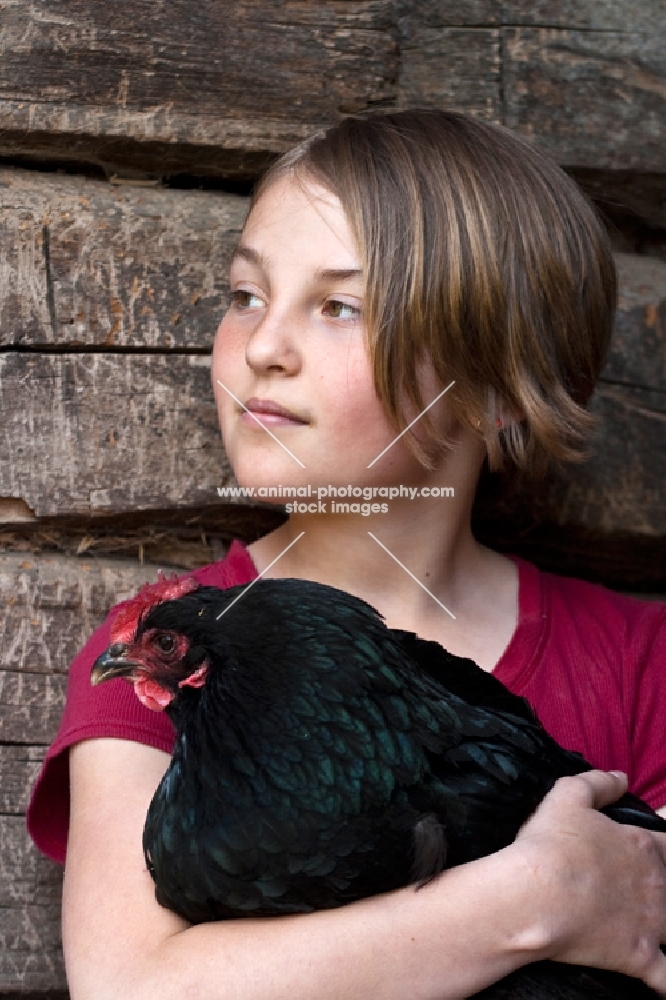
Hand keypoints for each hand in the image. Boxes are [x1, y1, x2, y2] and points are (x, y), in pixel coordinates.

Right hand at [515, 771, 665, 993]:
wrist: (536, 894)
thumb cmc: (551, 843)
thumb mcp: (568, 795)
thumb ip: (598, 783)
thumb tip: (621, 776)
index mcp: (643, 846)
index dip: (665, 843)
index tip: (657, 847)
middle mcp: (657, 884)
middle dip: (663, 885)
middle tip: (645, 887)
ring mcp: (652, 924)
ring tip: (654, 923)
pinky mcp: (639, 957)